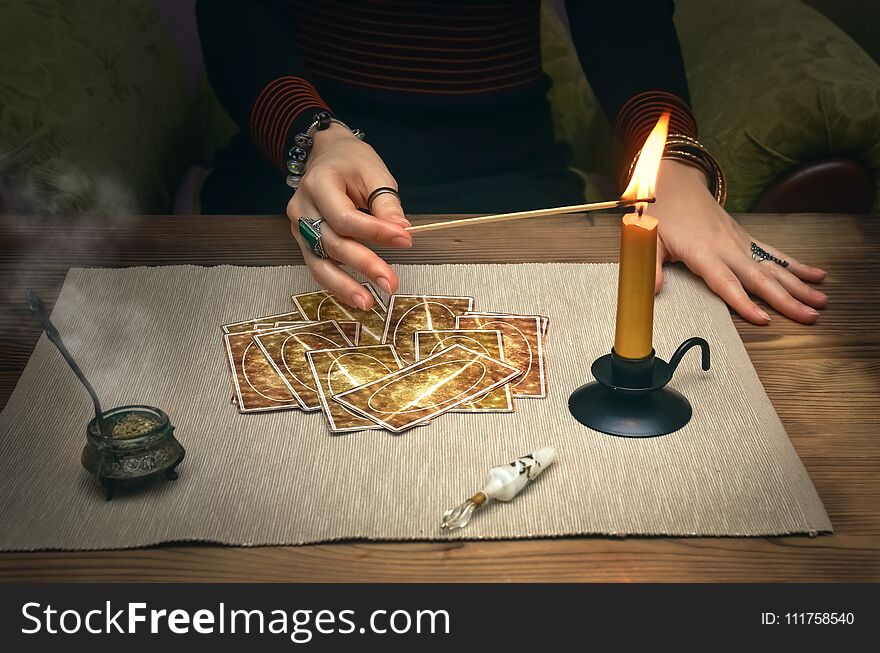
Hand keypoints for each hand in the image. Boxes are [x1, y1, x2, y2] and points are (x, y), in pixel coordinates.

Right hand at [287, 124, 411, 309]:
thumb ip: (386, 204)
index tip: (405, 240)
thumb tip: (401, 232)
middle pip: (332, 243)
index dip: (375, 232)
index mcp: (318, 184)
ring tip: (369, 303)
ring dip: (345, 286)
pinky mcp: (305, 242)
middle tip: (391, 283)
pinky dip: (337, 285)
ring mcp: (299, 228)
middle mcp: (302, 209)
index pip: (345, 217)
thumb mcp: (374, 173)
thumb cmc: (351, 162)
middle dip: (364, 265)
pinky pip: (319, 267)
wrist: (325, 156)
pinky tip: (357, 297)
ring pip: (319, 263)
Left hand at [652, 160, 826, 324]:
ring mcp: (739, 242)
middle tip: (808, 316)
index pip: (725, 282)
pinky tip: (816, 276)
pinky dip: (797, 265)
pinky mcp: (746, 238)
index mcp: (701, 251)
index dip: (743, 301)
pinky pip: (774, 254)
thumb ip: (650, 266)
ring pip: (773, 267)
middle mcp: (726, 247)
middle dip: (785, 299)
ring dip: (799, 285)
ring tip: (820, 302)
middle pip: (759, 278)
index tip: (762, 318)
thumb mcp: (648, 240)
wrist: (676, 183)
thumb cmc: (662, 213)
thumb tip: (650, 290)